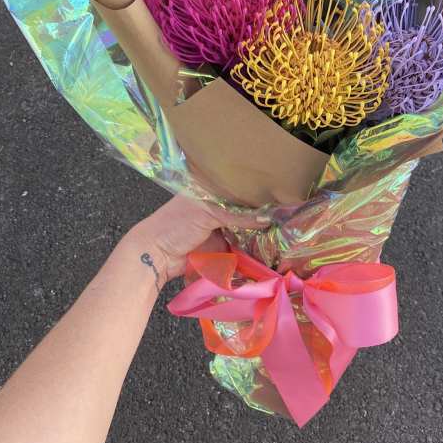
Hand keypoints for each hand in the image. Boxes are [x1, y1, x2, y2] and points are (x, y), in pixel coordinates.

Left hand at [117, 195, 269, 284]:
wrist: (157, 256)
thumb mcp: (207, 212)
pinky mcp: (223, 248)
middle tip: (285, 213)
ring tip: (283, 229)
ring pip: (247, 228)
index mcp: (212, 189)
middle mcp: (219, 206)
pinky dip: (253, 248)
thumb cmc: (176, 225)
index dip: (257, 190)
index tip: (278, 192)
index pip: (240, 187)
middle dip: (263, 212)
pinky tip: (271, 245)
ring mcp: (222, 228)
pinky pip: (242, 247)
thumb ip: (236, 214)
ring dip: (260, 231)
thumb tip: (267, 217)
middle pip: (246, 209)